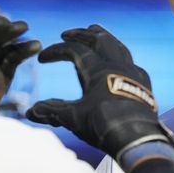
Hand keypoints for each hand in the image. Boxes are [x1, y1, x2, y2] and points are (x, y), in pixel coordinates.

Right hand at [26, 24, 173, 162]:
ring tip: (94, 34)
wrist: (138, 138)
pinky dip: (120, 56)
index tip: (42, 58)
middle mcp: (117, 65)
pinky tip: (118, 61)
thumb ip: (52, 111)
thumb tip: (30, 112)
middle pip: (99, 40)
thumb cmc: (104, 125)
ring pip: (118, 46)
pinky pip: (131, 62)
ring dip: (104, 38)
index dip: (57, 51)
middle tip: (67, 34)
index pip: (75, 50)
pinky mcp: (144, 83)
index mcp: (98, 69)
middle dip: (81, 34)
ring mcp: (133, 72)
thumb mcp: (74, 118)